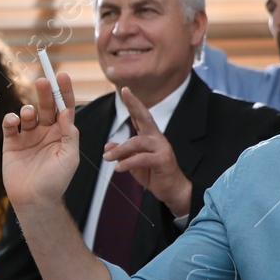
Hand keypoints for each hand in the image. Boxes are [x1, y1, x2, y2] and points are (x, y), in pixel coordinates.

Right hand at [1, 74, 80, 211]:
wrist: (34, 201)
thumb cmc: (56, 182)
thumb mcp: (69, 158)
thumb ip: (69, 134)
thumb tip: (67, 112)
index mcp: (62, 134)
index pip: (64, 108)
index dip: (64, 91)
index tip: (61, 76)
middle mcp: (45, 132)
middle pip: (46, 106)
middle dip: (45, 93)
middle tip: (43, 80)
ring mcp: (28, 136)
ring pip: (28, 114)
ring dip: (28, 109)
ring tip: (28, 114)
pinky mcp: (11, 143)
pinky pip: (10, 125)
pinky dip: (11, 119)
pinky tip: (14, 121)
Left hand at [105, 87, 192, 216]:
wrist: (172, 190)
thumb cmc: (154, 174)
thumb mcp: (134, 163)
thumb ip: (123, 153)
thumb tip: (108, 145)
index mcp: (150, 136)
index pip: (141, 116)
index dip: (133, 103)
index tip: (125, 90)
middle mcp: (157, 138)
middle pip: (146, 117)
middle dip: (135, 104)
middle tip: (124, 93)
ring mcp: (162, 148)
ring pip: (138, 142)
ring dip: (120, 149)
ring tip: (106, 157)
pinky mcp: (163, 160)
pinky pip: (142, 158)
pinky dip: (128, 163)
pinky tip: (118, 168)